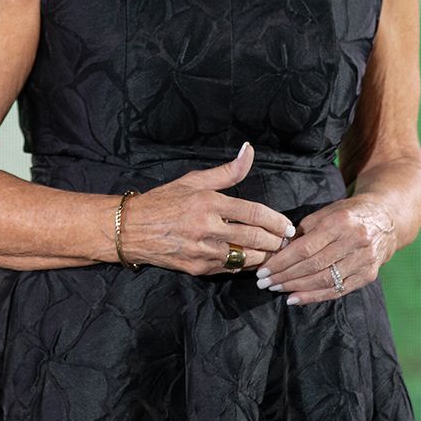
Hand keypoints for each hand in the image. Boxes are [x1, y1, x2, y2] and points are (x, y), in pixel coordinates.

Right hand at [121, 142, 295, 275]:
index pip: (253, 213)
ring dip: (263, 256)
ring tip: (273, 252)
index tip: (289, 227)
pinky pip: (229, 269)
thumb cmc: (164, 201)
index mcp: (209, 202)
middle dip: (276, 242)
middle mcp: (207, 227)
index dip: (276, 221)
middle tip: (287, 242)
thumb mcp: (194, 180)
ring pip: (245, 258)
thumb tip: (249, 151)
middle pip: (254, 238)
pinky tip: (250, 260)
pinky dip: (243, 265)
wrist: (131, 229)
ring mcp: (202, 250)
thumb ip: (227, 171)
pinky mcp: (197, 268)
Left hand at [255, 195, 396, 304]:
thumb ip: (304, 231)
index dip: (282, 261)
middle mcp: (355, 242)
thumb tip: (279, 251)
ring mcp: (364, 260)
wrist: (385, 218)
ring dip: (297, 288)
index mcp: (340, 222)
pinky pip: (338, 290)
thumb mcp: (326, 212)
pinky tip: (296, 298)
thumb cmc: (347, 214)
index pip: (305, 248)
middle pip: (314, 266)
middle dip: (286, 276)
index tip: (264, 270)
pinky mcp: (369, 275)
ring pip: (325, 280)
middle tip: (265, 282)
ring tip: (277, 289)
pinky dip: (315, 296)